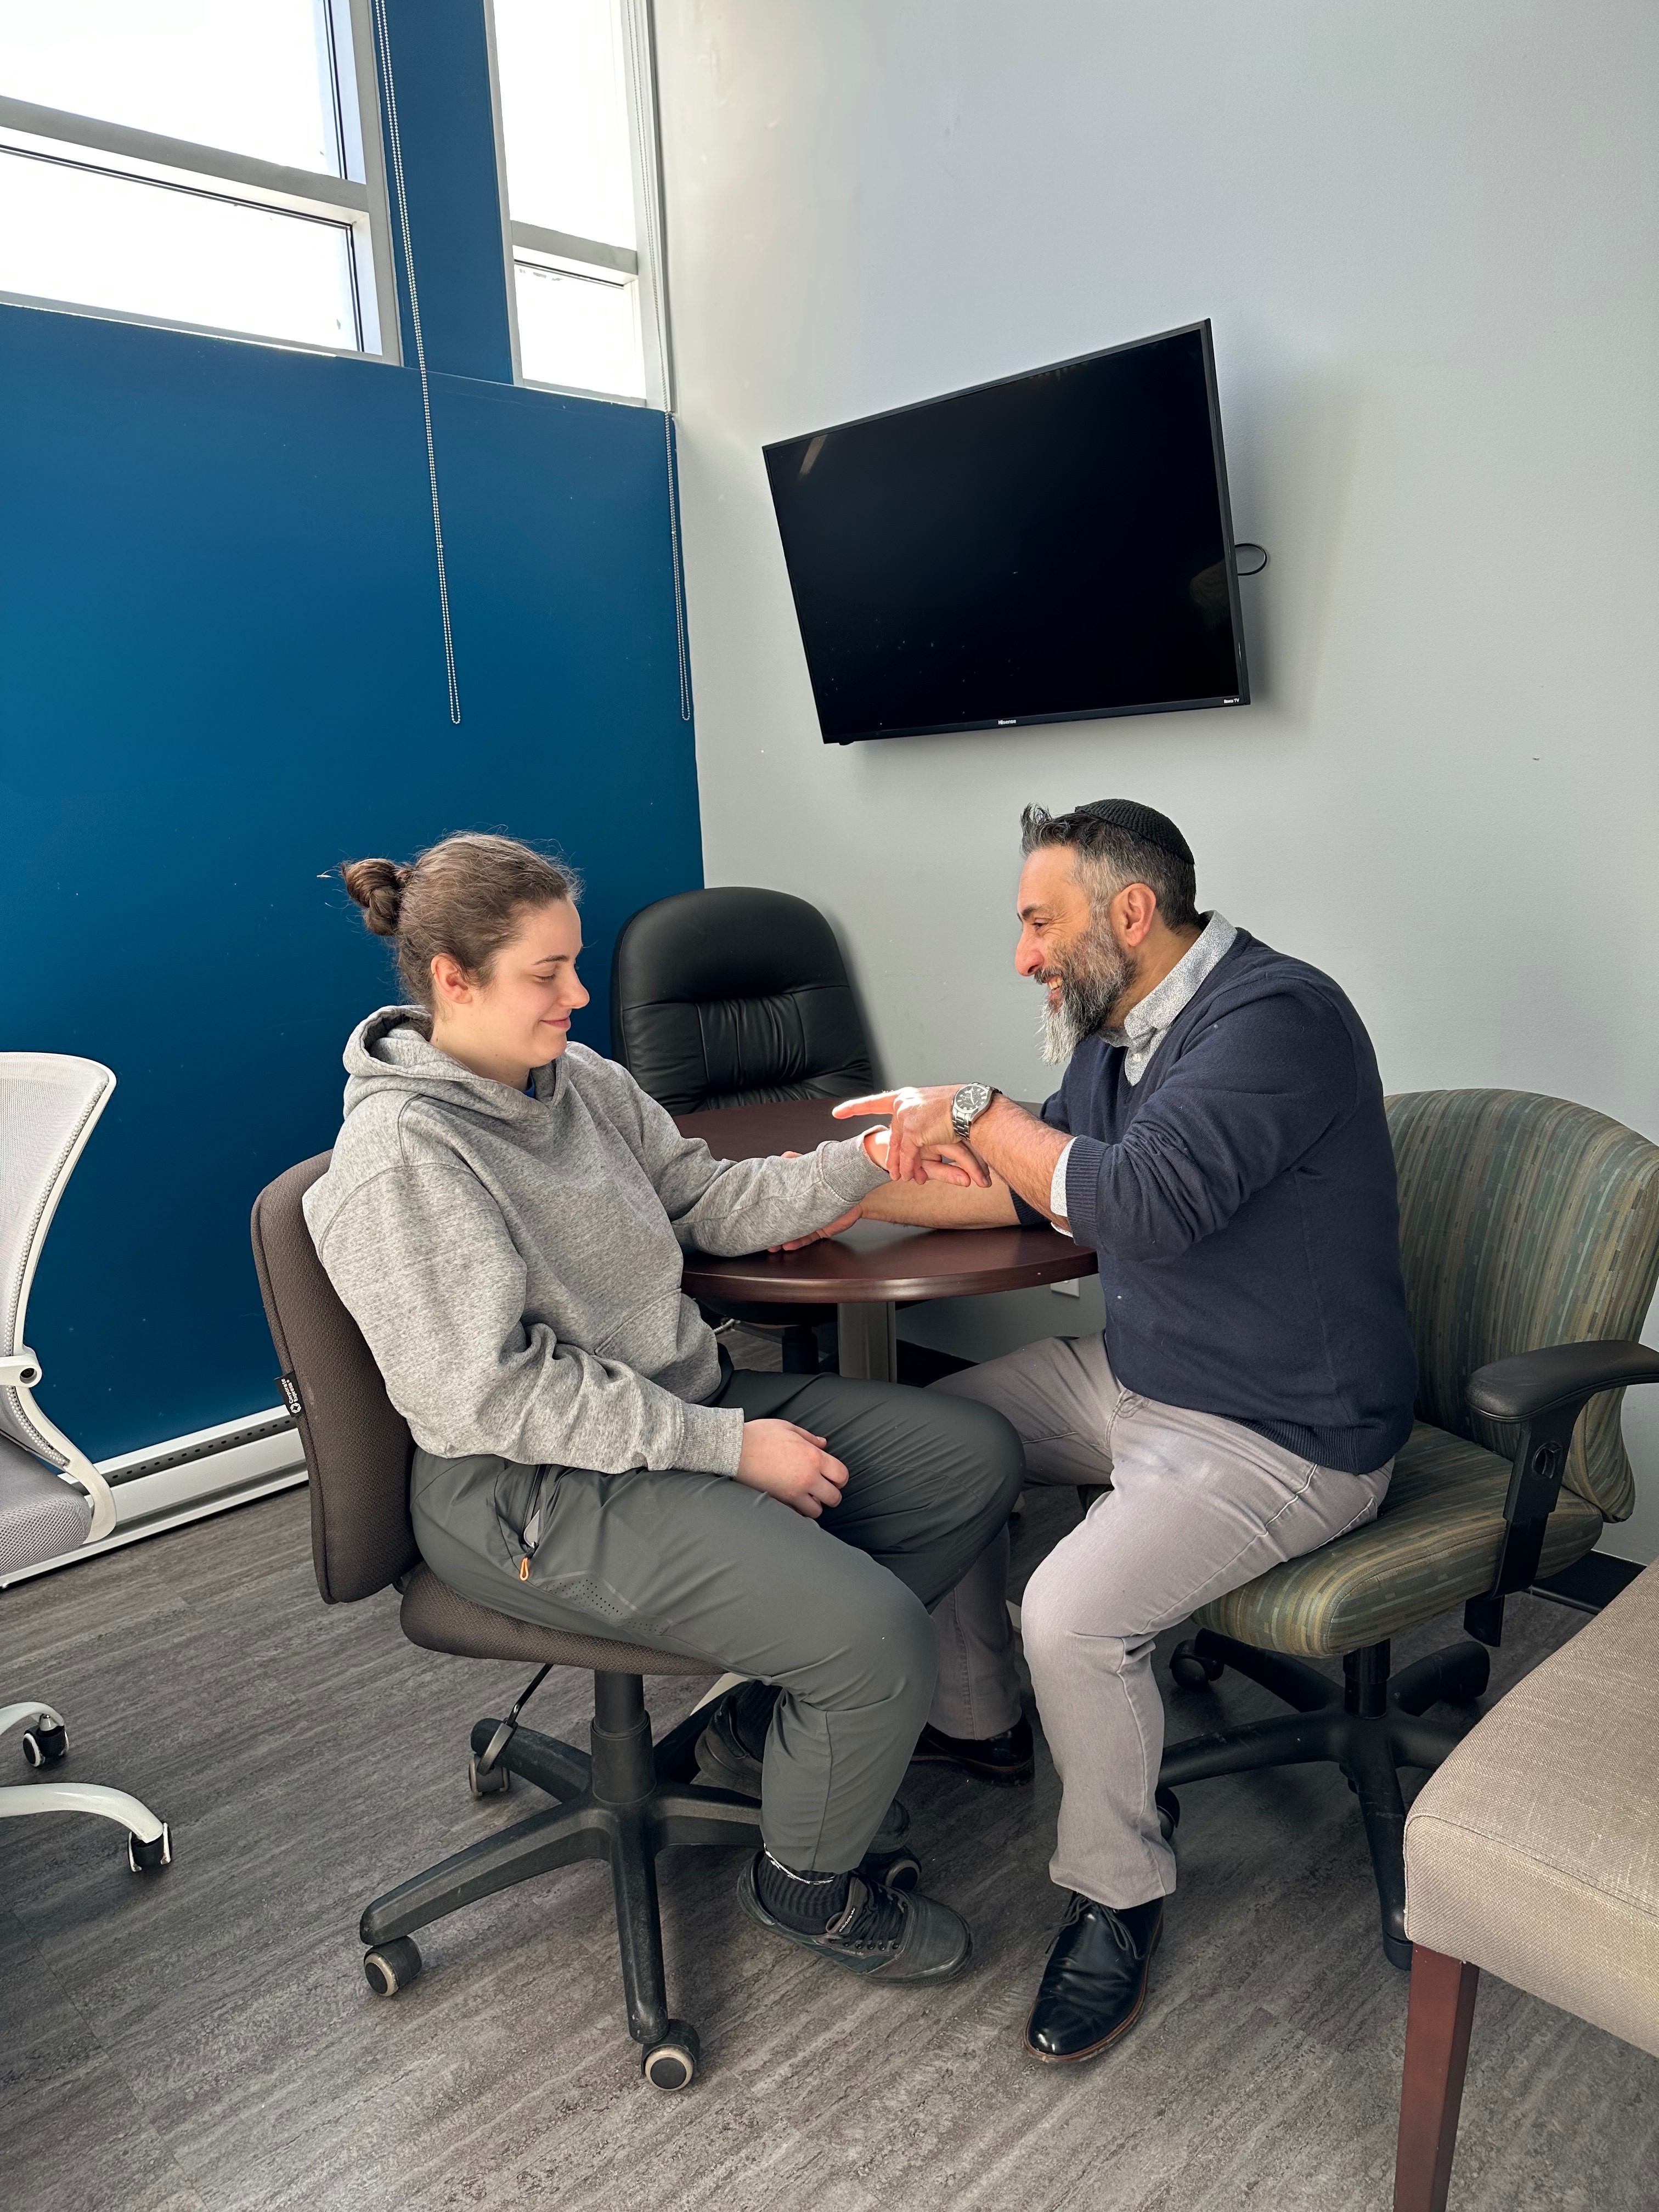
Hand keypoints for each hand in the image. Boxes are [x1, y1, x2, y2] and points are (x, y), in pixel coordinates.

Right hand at [734, 1419, 849, 1517]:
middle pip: (834, 1497)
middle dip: (832, 1494)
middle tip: (824, 1488)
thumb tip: (823, 1444)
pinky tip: (793, 1499)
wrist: (734, 1449)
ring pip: (817, 1511)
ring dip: (815, 1504)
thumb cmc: (760, 1435)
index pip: (841, 1475)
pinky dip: (798, 1509)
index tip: (834, 1476)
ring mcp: (793, 1492)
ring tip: (808, 1495)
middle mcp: (807, 1478)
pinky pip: (797, 1514)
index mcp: (813, 1457)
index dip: (840, 1478)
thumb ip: (809, 1437)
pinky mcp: (779, 1501)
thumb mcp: (788, 1428)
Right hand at [767, 1149, 860, 1249]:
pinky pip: (808, 1238)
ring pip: (794, 1233)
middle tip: (764, 1236)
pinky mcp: (821, 1230)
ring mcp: (810, 1221)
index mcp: (795, 1196)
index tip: (758, 1217)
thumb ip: (794, 1161)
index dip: (769, 1212)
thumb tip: (782, 1157)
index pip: (779, 1206)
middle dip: (773, 1231)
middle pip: (784, 1223)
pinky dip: (798, 1242)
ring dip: (783, 1240)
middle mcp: (802, 1210)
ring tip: (774, 1245)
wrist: (854, 1187)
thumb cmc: (832, 1176)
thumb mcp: (809, 1165)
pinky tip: (789, 1244)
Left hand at [835, 1089, 989, 1185]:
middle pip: (892, 1135)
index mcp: (906, 1096)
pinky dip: (907, 1167)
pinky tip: (908, 1177)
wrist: (972, 1107)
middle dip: (893, 1157)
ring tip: (900, 1178)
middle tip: (891, 1172)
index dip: (853, 1108)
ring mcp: (905, 1117)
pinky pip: (907, 1154)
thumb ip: (920, 1119)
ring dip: (900, 1166)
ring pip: (898, 1147)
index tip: (837, 1113)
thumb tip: (916, 1133)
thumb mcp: (934, 1109)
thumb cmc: (961, 1107)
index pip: (874, 1102)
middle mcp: (902, 1105)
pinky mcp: (912, 1132)